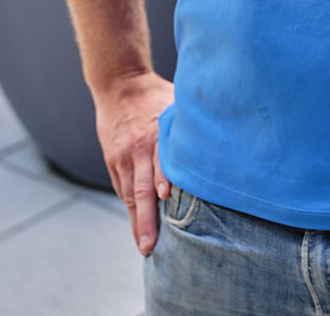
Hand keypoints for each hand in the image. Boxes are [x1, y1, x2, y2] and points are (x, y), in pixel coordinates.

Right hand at [94, 70, 173, 255]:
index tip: (168, 200)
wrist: (119, 84)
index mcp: (155, 132)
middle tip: (150, 245)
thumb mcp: (174, 102)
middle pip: (142, 188)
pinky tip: (137, 224)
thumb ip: (188, 124)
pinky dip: (131, 207)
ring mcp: (122, 157)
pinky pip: (122, 188)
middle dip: (146, 219)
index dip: (164, 178)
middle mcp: (137, 148)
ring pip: (130, 194)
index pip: (160, 159)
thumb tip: (216, 139)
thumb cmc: (155, 94)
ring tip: (145, 245)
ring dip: (137, 221)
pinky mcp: (112, 160)